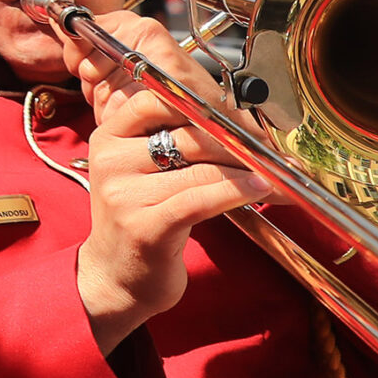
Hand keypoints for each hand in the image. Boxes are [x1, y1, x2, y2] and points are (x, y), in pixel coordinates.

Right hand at [67, 10, 264, 352]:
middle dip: (233, 141)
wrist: (115, 278)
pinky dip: (237, 194)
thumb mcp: (142, 174)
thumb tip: (228, 120)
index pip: (155, 99)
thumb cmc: (140, 221)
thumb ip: (169, 144)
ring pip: (201, 168)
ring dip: (244, 171)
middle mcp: (110, 159)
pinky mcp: (145, 225)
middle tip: (265, 149)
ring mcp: (124, 192)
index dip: (201, 105)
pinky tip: (258, 192)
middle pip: (186, 133)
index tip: (235, 118)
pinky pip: (202, 198)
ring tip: (270, 174)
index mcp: (107, 137)